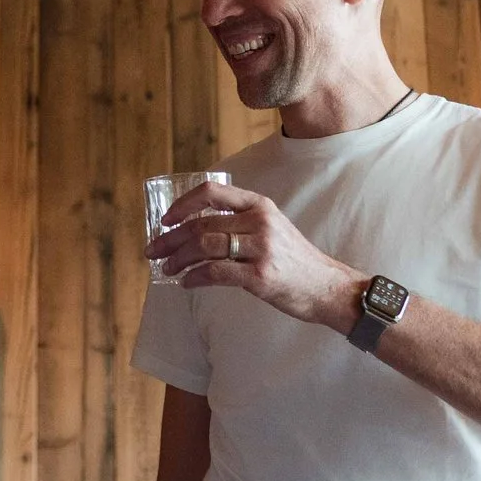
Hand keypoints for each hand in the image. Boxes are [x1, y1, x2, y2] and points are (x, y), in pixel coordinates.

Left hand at [146, 182, 362, 330]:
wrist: (327, 287)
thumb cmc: (295, 261)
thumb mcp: (272, 229)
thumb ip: (240, 223)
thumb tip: (194, 231)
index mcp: (260, 205)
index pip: (212, 193)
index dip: (182, 204)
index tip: (165, 220)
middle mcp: (260, 222)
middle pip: (201, 224)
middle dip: (170, 239)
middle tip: (153, 250)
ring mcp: (261, 248)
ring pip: (204, 247)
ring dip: (178, 259)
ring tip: (167, 268)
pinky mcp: (260, 275)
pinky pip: (215, 272)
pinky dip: (194, 277)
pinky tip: (187, 282)